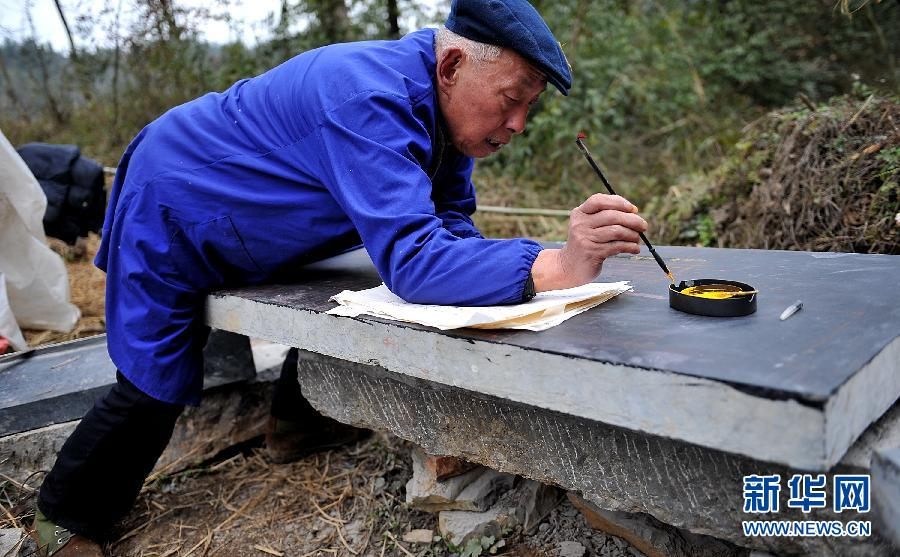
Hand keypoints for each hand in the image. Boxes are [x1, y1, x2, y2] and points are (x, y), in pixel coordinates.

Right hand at [531, 194, 646, 290]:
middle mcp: (580, 224)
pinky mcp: (592, 253)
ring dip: (632, 235)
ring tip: (637, 239)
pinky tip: (634, 249)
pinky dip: (630, 247)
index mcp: (579, 213)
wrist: (569, 267)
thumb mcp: (589, 226)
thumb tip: (634, 211)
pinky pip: (617, 246)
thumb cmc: (586, 243)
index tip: (633, 209)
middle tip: (643, 226)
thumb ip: (606, 216)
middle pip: (612, 216)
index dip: (618, 202)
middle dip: (632, 220)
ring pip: (617, 231)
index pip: (598, 200)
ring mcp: (585, 239)